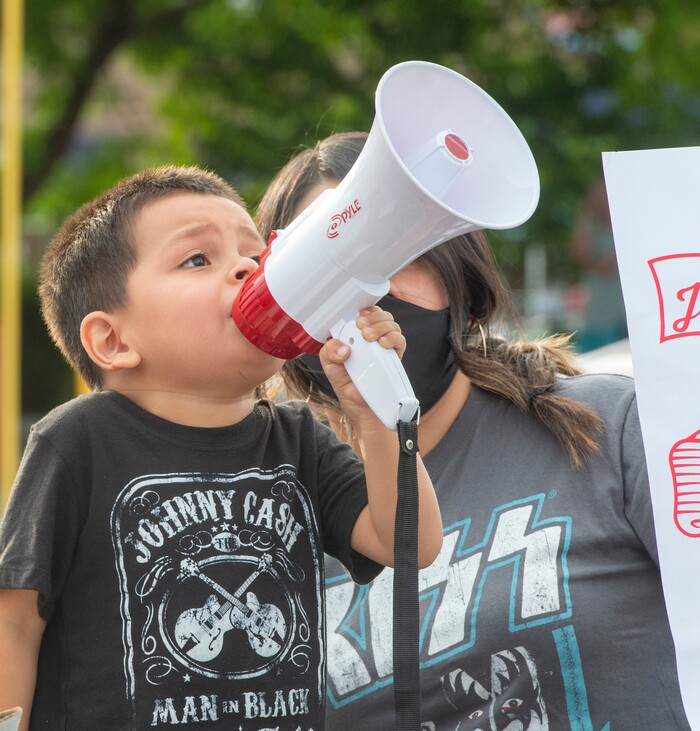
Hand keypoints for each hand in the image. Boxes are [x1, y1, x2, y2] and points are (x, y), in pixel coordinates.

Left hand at [319, 306, 404, 421]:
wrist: (359, 405)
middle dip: (373, 317)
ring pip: (391, 324)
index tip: (358, 316)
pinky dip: (393, 338)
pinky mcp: (395, 357)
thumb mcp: (330, 366)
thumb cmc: (346, 382)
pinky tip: (383, 344)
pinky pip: (400, 341)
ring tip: (369, 337)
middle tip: (361, 327)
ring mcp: (385, 346)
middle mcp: (373, 337)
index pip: (365, 312)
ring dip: (381, 326)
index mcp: (357, 334)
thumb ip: (329, 353)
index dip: (364, 309)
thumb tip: (343, 348)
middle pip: (380, 314)